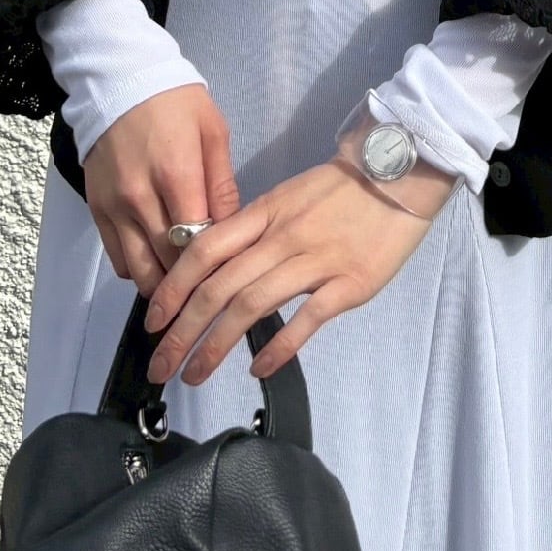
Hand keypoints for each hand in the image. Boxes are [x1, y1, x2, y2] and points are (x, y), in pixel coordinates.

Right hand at [83, 83, 242, 297]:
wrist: (120, 81)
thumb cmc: (176, 103)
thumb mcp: (213, 132)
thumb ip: (223, 185)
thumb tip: (233, 230)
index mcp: (176, 176)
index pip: (198, 242)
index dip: (216, 261)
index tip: (231, 266)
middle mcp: (140, 198)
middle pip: (169, 263)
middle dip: (193, 278)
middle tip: (213, 282)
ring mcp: (114, 206)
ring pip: (139, 270)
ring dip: (164, 283)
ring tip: (185, 283)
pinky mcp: (96, 209)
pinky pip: (117, 258)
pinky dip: (137, 268)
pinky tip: (157, 260)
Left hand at [142, 156, 456, 385]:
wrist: (398, 176)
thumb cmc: (340, 191)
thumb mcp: (286, 198)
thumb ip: (252, 231)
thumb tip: (214, 266)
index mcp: (263, 214)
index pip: (204, 251)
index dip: (172, 288)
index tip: (153, 321)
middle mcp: (282, 238)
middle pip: (218, 287)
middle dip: (183, 332)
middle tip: (162, 366)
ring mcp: (316, 261)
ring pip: (252, 305)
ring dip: (217, 345)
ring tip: (196, 374)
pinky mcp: (350, 283)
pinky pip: (307, 318)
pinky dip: (278, 345)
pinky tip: (257, 367)